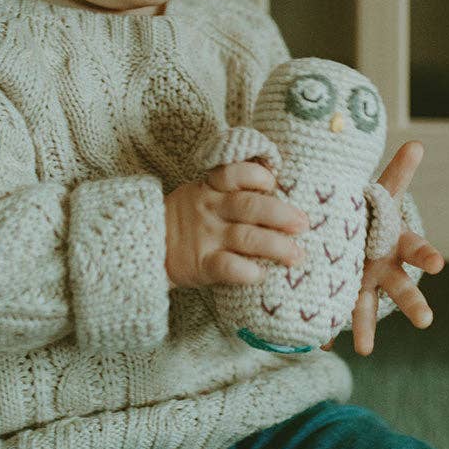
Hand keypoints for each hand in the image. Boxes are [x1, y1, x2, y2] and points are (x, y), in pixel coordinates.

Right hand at [164, 162, 308, 288]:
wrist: (145, 245)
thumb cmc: (187, 219)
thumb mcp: (201, 194)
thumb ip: (232, 191)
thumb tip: (281, 193)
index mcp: (211, 188)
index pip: (233, 173)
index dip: (256, 175)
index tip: (273, 181)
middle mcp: (210, 209)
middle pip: (249, 206)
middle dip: (281, 215)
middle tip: (303, 224)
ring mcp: (206, 237)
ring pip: (246, 237)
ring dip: (276, 246)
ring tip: (296, 255)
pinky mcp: (201, 264)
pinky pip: (227, 267)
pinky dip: (247, 272)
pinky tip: (261, 275)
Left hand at [323, 141, 444, 355]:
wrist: (353, 234)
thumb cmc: (371, 213)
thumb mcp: (382, 192)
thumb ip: (397, 172)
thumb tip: (417, 143)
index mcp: (396, 243)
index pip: (416, 248)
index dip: (427, 255)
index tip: (438, 264)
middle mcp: (385, 269)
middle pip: (402, 287)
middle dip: (413, 303)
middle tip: (426, 321)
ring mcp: (364, 286)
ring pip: (368, 309)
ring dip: (367, 328)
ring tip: (365, 349)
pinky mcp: (342, 297)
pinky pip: (334, 315)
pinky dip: (327, 331)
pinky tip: (320, 345)